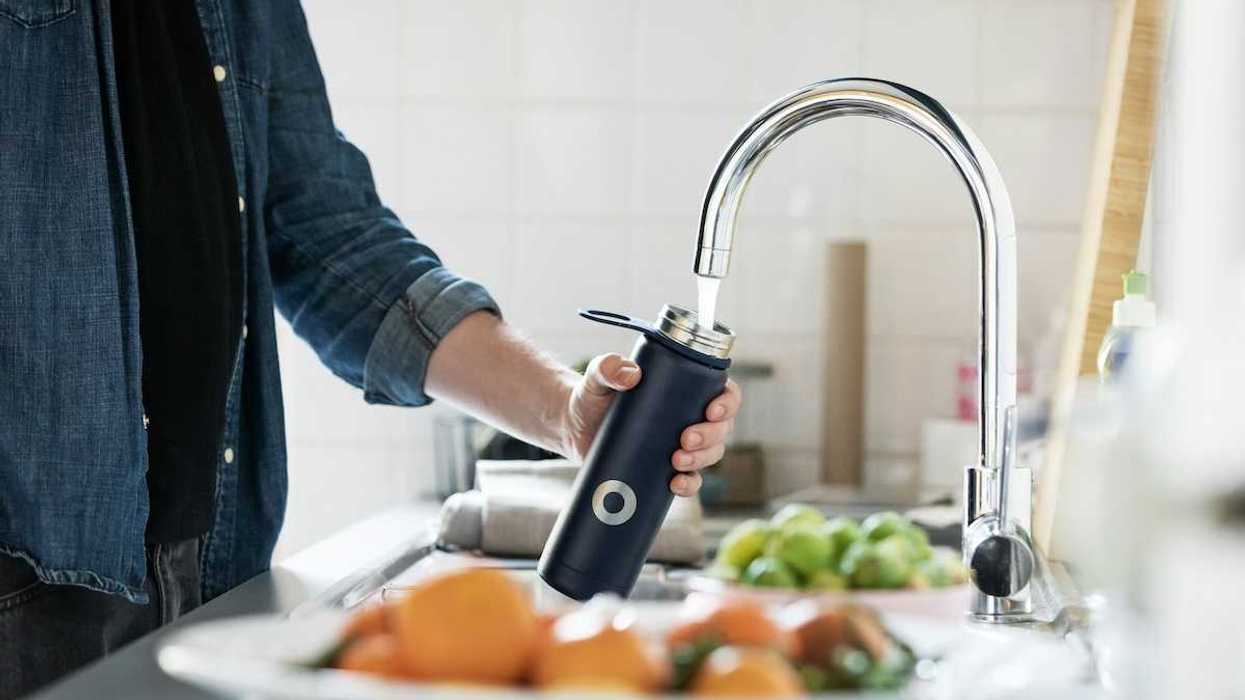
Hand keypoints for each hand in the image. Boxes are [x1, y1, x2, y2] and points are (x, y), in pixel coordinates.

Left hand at [562, 353, 742, 496]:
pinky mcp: (666, 469)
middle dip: (711, 436)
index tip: (712, 411)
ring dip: (702, 460)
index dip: (728, 403)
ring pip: (711, 455)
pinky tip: (675, 485)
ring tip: (676, 461)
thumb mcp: (598, 377)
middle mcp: (690, 417)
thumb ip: (608, 367)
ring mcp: (680, 445)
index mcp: (687, 388)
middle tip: (685, 439)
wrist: (574, 427)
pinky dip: (689, 485)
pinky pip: (690, 480)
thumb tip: (629, 374)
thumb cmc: (592, 395)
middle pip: (722, 428)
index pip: (724, 392)